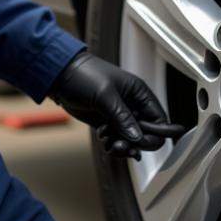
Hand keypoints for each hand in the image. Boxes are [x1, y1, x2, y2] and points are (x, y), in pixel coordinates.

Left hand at [49, 51, 184, 159]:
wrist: (61, 77)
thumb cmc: (85, 75)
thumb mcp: (105, 94)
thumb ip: (122, 117)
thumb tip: (137, 137)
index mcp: (139, 92)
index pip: (159, 119)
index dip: (155, 134)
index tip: (141, 142)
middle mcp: (133, 105)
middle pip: (146, 134)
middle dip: (135, 142)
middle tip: (121, 144)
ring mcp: (120, 116)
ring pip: (132, 140)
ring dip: (122, 145)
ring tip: (109, 143)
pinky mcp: (109, 124)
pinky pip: (118, 141)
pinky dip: (112, 145)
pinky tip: (104, 140)